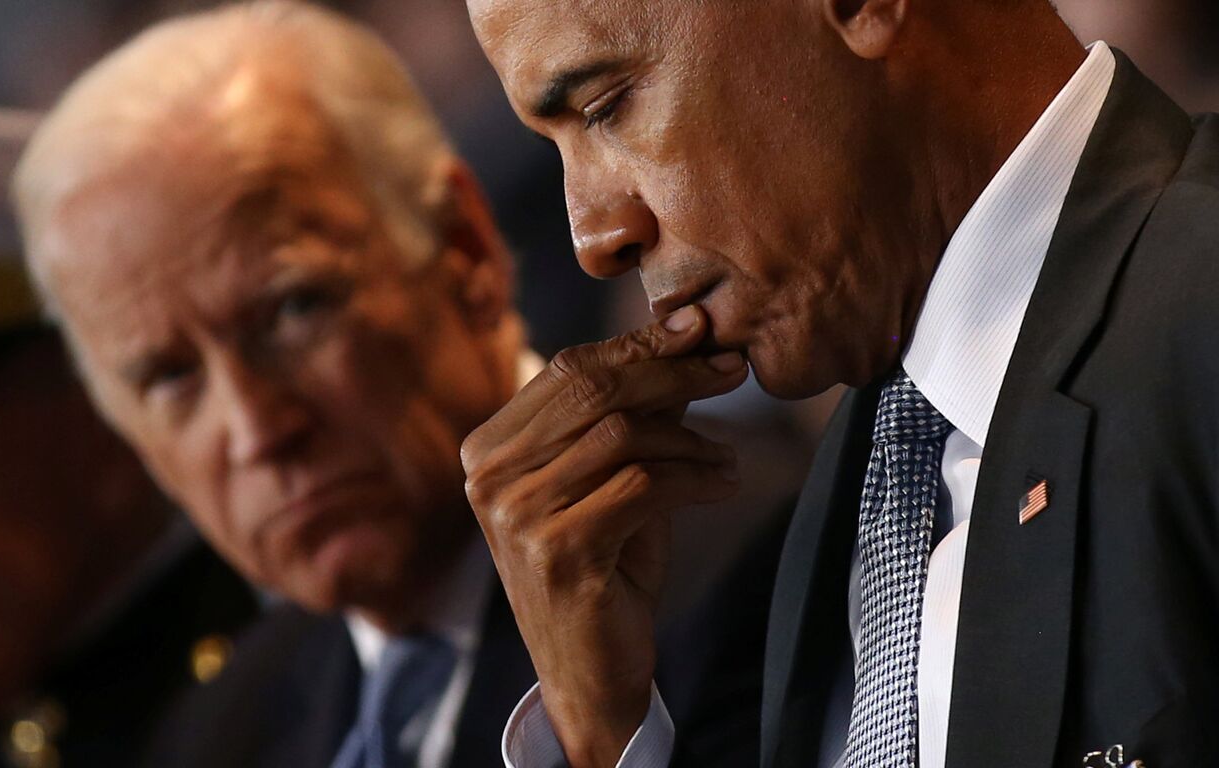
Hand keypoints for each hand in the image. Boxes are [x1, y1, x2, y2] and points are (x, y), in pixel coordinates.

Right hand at [462, 306, 746, 767]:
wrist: (590, 671)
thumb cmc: (604, 567)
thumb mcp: (611, 478)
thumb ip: (630, 412)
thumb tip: (683, 334)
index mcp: (488, 449)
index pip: (569, 369)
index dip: (639, 346)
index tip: (701, 332)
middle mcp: (488, 477)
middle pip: (594, 389)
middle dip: (673, 371)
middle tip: (731, 368)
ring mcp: (516, 515)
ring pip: (623, 433)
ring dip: (691, 437)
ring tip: (725, 456)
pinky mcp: (558, 549)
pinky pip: (643, 484)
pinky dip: (696, 477)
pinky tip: (724, 484)